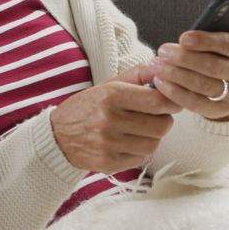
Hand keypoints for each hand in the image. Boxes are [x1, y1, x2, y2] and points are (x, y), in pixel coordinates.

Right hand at [50, 63, 181, 173]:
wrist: (57, 136)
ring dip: (153, 136)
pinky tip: (131, 142)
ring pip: (154, 143)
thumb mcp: (108, 84)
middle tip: (156, 116)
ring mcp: (108, 144)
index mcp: (111, 96)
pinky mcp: (108, 162)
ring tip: (142, 129)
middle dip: (164, 120)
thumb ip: (138, 75)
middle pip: (161, 125)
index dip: (171, 101)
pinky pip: (141, 157)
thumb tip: (162, 66)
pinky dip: (141, 150)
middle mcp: (110, 120)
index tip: (171, 101)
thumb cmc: (87, 107)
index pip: (157, 101)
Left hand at [150, 0, 228, 121]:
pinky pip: (198, 105)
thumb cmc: (225, 46)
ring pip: (205, 87)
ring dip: (177, 76)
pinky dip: (178, 94)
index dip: (206, 41)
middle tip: (162, 50)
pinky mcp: (221, 111)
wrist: (228, 79)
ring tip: (157, 65)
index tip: (183, 36)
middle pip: (214, 67)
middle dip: (185, 59)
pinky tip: (160, 83)